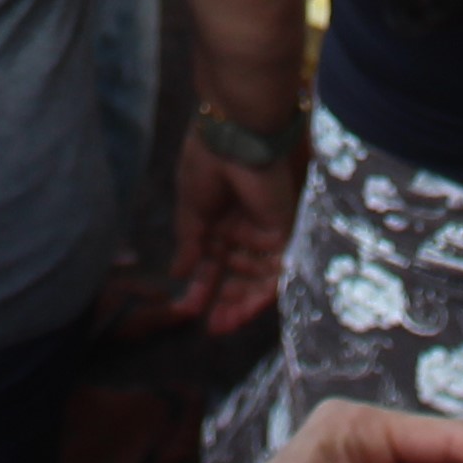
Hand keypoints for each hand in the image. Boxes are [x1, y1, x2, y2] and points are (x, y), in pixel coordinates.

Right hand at [169, 133, 295, 337]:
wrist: (236, 135)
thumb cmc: (207, 161)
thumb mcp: (190, 205)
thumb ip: (190, 241)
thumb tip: (178, 272)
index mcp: (219, 216)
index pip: (214, 259)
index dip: (203, 285)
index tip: (188, 310)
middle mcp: (243, 226)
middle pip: (238, 273)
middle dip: (225, 300)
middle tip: (212, 327)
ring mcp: (264, 229)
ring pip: (257, 276)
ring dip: (242, 302)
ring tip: (223, 325)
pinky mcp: (284, 229)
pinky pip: (276, 269)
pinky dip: (262, 291)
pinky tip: (243, 309)